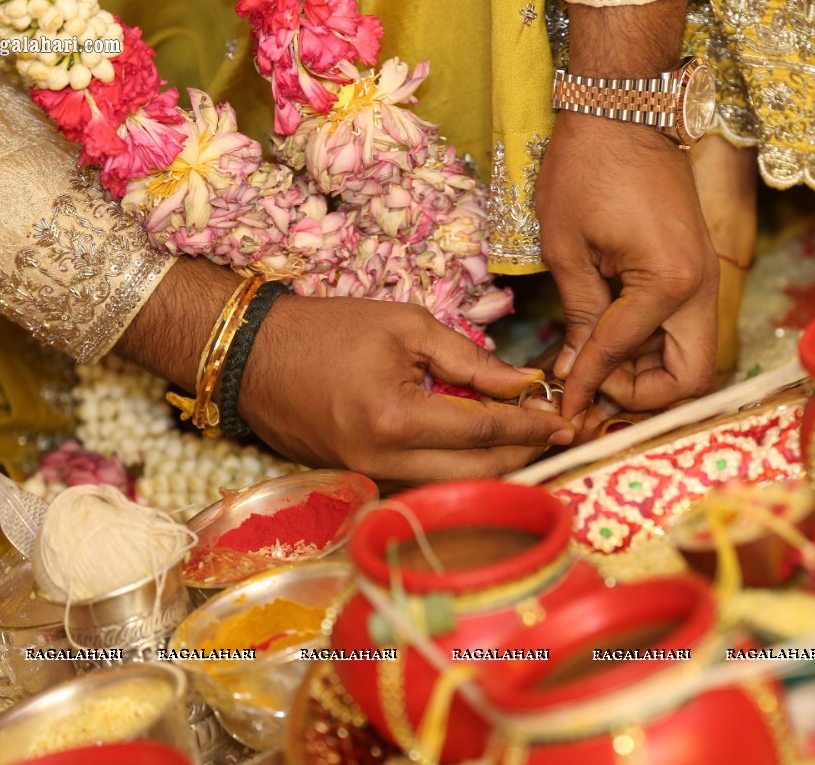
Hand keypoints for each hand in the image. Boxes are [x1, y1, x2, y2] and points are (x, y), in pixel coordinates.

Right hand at [240, 296, 574, 482]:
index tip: (562, 419)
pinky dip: (456, 468)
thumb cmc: (328, 329)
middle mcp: (381, 461)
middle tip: (552, 434)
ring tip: (523, 439)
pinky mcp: (359, 481)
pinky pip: (422, 483)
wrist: (252, 356)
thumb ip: (470, 359)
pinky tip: (477, 447)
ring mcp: (367, 478)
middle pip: (474, 473)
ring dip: (492, 467)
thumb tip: (523, 383)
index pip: (482, 431)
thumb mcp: (406, 327)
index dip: (528, 426)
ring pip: (450, 487)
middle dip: (521, 456)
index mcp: (394, 418)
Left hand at [537, 110, 718, 418]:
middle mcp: (701, 286)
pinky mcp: (697, 267)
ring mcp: (705, 276)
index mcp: (669, 282)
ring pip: (690, 356)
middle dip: (642, 395)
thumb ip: (579, 318)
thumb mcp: (567, 249)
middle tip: (593, 387)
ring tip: (592, 362)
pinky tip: (608, 337)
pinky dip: (651, 344)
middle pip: (690, 377)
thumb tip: (575, 372)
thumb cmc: (586, 168)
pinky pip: (682, 327)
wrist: (623, 109)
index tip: (561, 404)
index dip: (587, 385)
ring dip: (646, 372)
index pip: (623, 355)